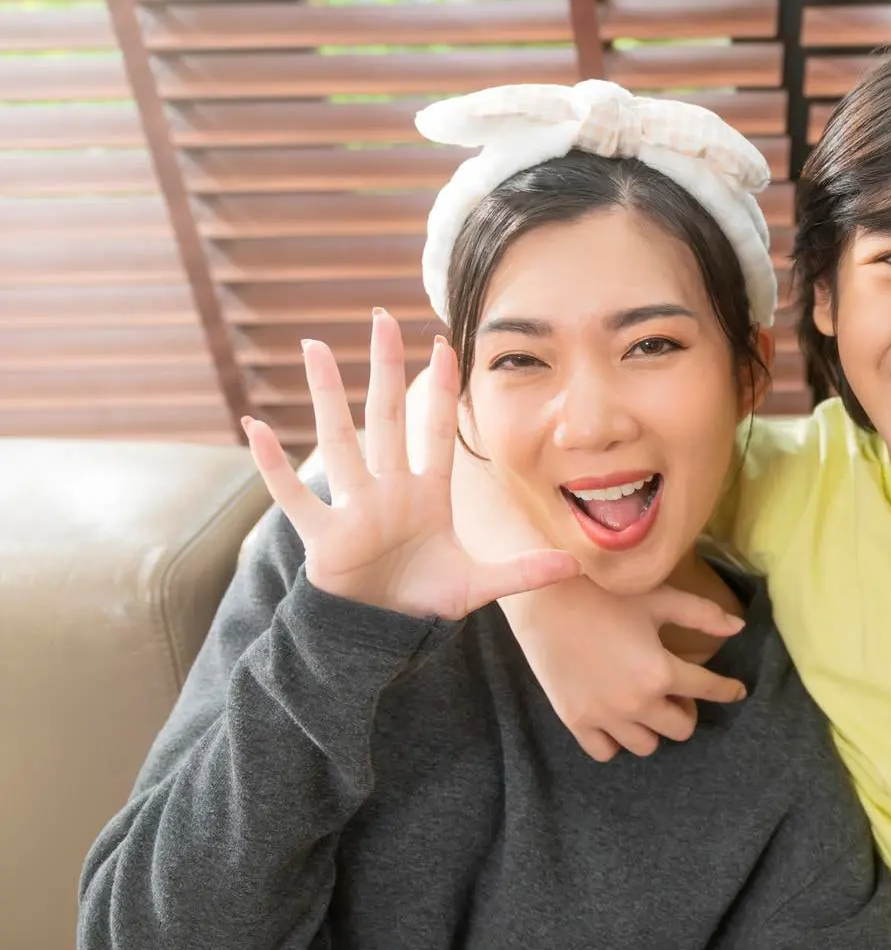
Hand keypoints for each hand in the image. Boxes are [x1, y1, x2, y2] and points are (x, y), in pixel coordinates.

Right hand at [241, 309, 578, 619]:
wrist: (380, 631)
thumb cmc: (422, 598)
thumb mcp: (479, 585)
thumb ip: (524, 571)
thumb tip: (576, 565)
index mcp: (425, 495)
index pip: (435, 431)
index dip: (439, 391)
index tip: (443, 346)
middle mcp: (388, 490)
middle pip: (386, 417)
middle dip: (384, 369)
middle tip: (380, 318)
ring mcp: (354, 508)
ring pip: (339, 440)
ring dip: (326, 395)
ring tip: (312, 347)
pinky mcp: (324, 535)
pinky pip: (293, 495)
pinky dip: (273, 465)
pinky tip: (254, 427)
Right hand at [505, 578, 748, 761]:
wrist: (545, 600)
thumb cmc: (606, 594)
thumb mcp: (660, 599)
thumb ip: (702, 615)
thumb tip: (739, 628)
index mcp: (661, 672)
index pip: (709, 690)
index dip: (728, 690)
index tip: (736, 691)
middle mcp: (636, 703)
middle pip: (680, 729)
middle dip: (685, 710)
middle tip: (674, 690)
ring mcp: (604, 716)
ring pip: (646, 746)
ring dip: (653, 727)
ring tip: (644, 702)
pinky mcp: (575, 720)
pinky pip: (605, 751)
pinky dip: (616, 740)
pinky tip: (616, 716)